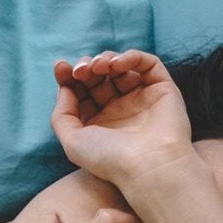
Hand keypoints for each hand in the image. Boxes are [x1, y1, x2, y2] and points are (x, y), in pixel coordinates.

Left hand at [50, 49, 194, 186]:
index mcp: (98, 122)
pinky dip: (132, 56)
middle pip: (99, 76)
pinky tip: (118, 64)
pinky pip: (148, 64)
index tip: (60, 67)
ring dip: (106, 59)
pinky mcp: (162, 89)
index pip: (82, 91)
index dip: (69, 76)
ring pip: (121, 67)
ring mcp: (141, 98)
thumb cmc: (109, 159)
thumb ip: (62, 114)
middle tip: (81, 69)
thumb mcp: (72, 141)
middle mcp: (120, 109)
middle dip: (86, 66)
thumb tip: (64, 88)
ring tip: (100, 66)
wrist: (147, 166)